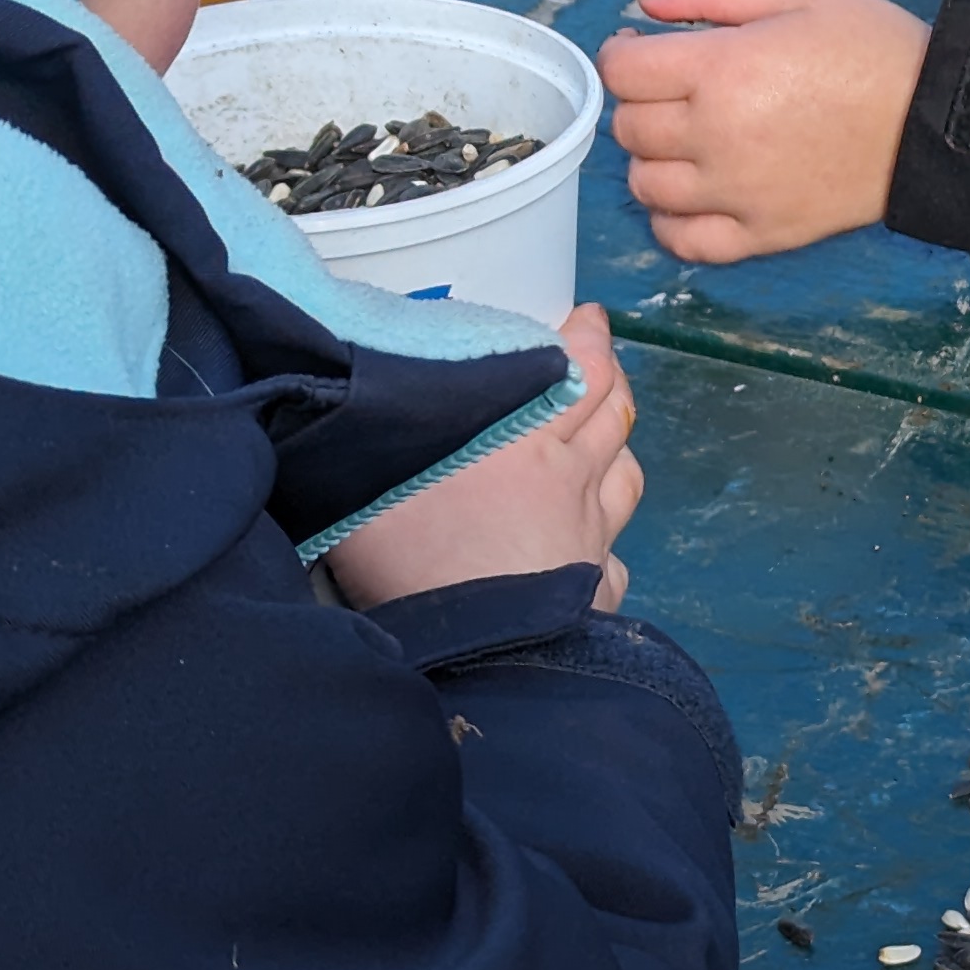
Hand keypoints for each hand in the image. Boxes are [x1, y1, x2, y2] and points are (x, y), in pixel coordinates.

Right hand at [326, 305, 646, 611]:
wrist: (473, 649)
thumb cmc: (414, 558)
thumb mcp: (370, 479)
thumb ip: (375, 435)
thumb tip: (343, 397)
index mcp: (524, 435)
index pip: (577, 368)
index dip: (588, 339)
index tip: (588, 319)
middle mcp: (569, 477)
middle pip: (611, 413)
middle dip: (612, 378)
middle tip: (601, 360)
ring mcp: (592, 534)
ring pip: (626, 472)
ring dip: (620, 447)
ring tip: (608, 436)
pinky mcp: (599, 588)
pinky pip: (618, 551)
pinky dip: (610, 537)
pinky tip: (598, 543)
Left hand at [599, 0, 928, 261]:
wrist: (935, 119)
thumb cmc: (871, 47)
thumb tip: (649, 5)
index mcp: (721, 70)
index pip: (622, 71)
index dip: (625, 54)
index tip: (646, 49)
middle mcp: (717, 137)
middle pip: (628, 127)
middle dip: (642, 102)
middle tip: (677, 90)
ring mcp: (736, 193)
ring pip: (645, 185)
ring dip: (654, 159)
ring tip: (689, 140)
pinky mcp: (761, 233)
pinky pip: (681, 239)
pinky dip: (672, 220)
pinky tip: (695, 193)